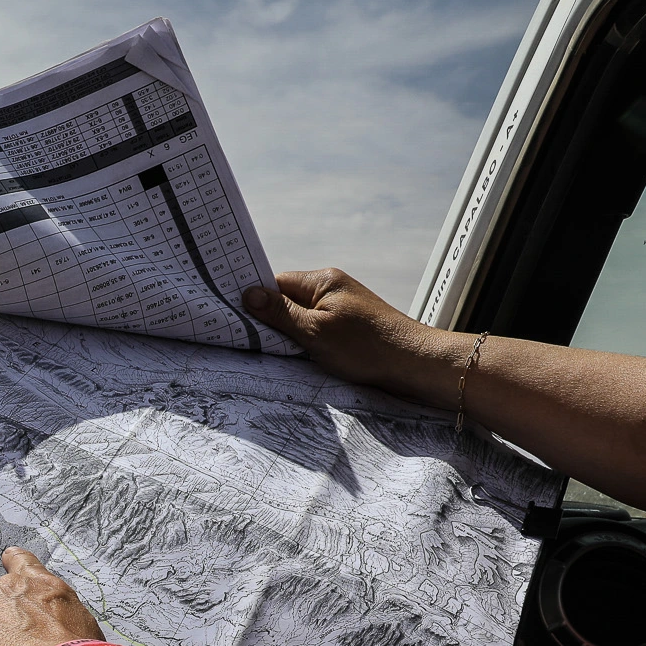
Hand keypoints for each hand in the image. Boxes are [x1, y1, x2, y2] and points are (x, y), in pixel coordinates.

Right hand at [242, 269, 459, 405]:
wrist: (414, 364)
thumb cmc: (367, 346)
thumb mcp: (315, 331)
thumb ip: (280, 313)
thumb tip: (248, 294)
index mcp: (322, 280)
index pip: (275, 282)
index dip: (253, 298)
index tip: (230, 315)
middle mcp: (331, 289)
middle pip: (285, 299)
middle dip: (267, 318)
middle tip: (241, 337)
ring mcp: (340, 308)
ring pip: (299, 317)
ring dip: (286, 333)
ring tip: (268, 350)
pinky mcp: (348, 328)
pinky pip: (314, 330)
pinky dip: (302, 342)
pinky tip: (296, 356)